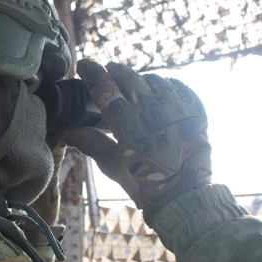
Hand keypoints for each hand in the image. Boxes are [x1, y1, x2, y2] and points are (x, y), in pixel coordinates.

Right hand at [58, 59, 211, 209]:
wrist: (183, 195)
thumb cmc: (142, 182)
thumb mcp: (111, 163)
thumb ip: (89, 142)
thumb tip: (65, 131)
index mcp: (127, 123)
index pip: (104, 86)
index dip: (91, 72)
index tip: (85, 65)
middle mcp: (152, 110)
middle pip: (128, 75)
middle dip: (114, 71)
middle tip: (108, 72)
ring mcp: (177, 108)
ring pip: (153, 79)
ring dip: (140, 80)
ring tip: (135, 88)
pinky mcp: (195, 110)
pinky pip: (177, 86)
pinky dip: (165, 86)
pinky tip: (159, 94)